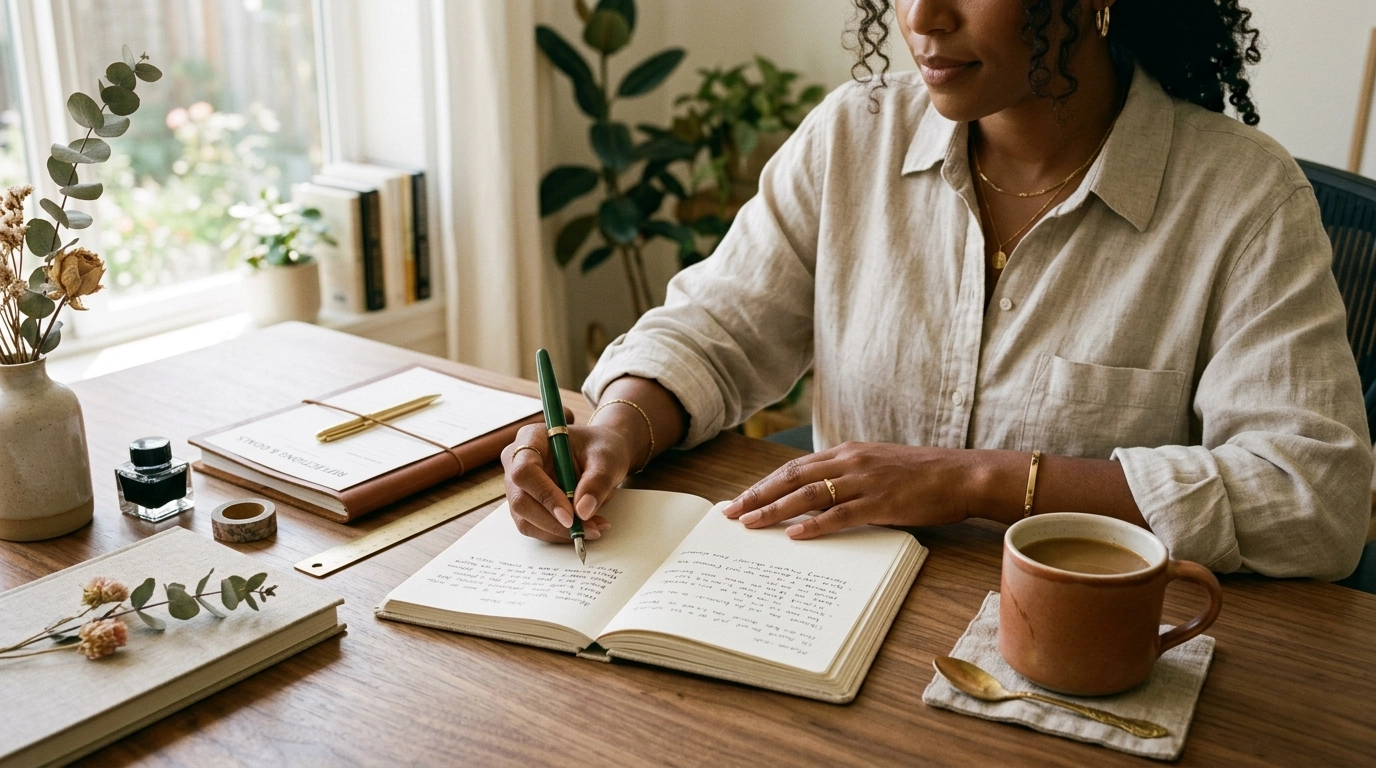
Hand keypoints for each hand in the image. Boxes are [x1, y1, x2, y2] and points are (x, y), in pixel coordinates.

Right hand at [500, 422, 635, 542]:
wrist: (600, 456)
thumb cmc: (601, 449)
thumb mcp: (607, 459)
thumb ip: (597, 481)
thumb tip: (582, 512)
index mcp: (532, 438)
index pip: (525, 470)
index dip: (545, 495)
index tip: (570, 516)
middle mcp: (517, 461)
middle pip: (520, 500)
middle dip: (553, 521)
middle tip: (587, 529)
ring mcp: (517, 486)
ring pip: (526, 519)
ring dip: (558, 531)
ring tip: (593, 528)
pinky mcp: (526, 505)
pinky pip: (535, 527)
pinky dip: (559, 533)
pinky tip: (585, 527)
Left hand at [721, 442, 979, 538]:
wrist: (962, 475)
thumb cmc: (922, 475)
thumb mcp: (878, 466)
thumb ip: (848, 476)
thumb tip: (818, 498)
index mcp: (847, 452)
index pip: (794, 467)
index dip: (765, 483)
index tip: (741, 497)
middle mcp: (850, 462)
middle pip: (792, 477)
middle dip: (758, 495)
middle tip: (732, 513)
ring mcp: (864, 481)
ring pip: (808, 494)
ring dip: (775, 509)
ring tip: (751, 523)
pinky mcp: (880, 502)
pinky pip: (839, 514)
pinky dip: (814, 524)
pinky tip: (794, 534)